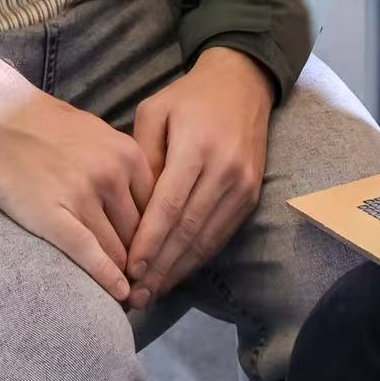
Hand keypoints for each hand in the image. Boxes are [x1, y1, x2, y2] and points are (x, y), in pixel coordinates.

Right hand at [0, 57, 155, 302]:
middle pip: (140, 233)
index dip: (159, 238)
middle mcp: (113, 176)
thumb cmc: (48, 128)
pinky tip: (119, 294)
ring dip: (126, 274)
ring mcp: (84, 196)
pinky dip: (107, 279)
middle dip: (145, 261)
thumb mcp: (100, 137)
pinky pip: (89, 255)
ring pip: (117, 249)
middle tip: (150, 285)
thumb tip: (148, 205)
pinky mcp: (55, 216)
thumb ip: (125, 167)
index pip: (158, 209)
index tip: (160, 257)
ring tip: (135, 296)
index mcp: (128, 155)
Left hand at [125, 47, 274, 307]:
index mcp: (197, 147)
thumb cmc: (187, 97)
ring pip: (207, 238)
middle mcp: (224, 170)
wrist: (242, 83)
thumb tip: (130, 209)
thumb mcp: (154, 112)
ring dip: (178, 270)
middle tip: (134, 296)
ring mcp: (243, 185)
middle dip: (160, 267)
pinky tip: (177, 272)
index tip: (128, 270)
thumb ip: (141, 157)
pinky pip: (222, 234)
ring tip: (151, 293)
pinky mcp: (251, 196)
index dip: (149, 242)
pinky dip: (198, 257)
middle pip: (189, 229)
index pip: (170, 205)